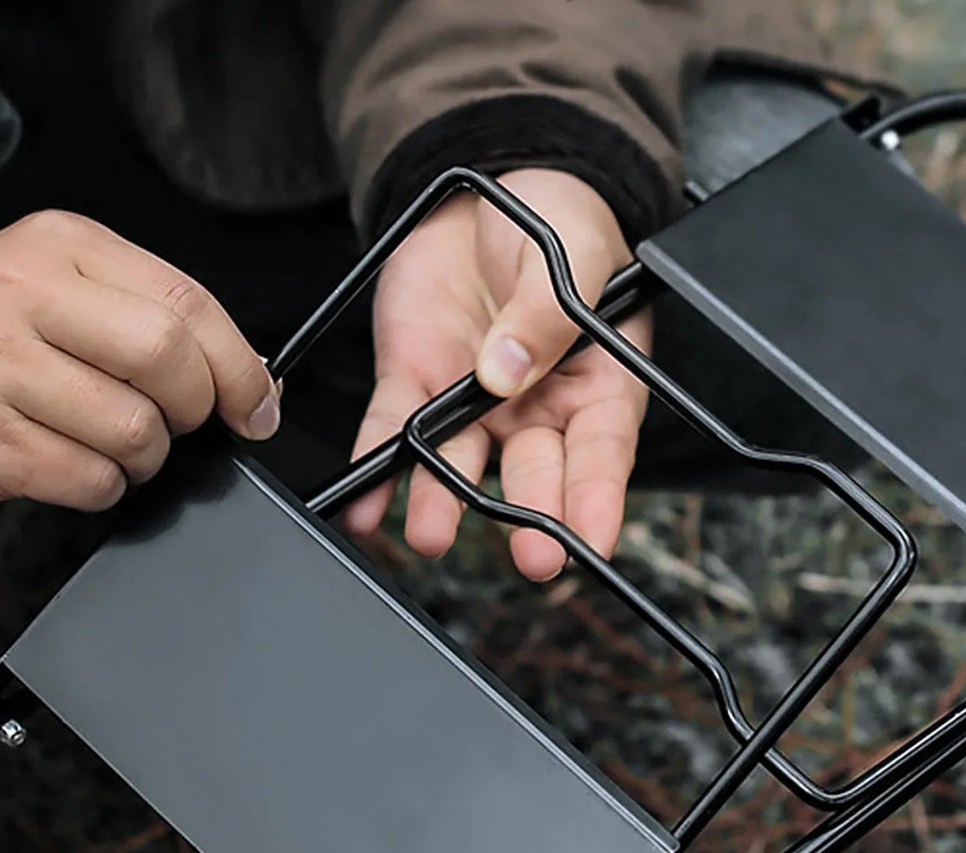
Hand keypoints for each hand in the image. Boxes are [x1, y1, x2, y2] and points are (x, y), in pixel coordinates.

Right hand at [0, 210, 281, 515]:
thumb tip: (254, 383)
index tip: (256, 408)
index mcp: (58, 245)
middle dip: (195, 411)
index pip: (186, 301)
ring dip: (145, 459)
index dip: (239, 367)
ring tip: (110, 448)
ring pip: (134, 429)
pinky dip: (103, 488)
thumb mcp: (53, 292)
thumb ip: (148, 319)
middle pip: (168, 360)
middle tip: (176, 426)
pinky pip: (90, 480)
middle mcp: (23, 293)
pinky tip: (72, 468)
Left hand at [346, 168, 650, 580]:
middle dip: (530, 518)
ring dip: (443, 503)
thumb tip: (506, 371)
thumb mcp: (570, 254)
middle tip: (531, 556)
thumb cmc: (554, 218)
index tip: (590, 541)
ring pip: (459, 464)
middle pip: (534, 472)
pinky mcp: (414, 382)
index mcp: (593, 382)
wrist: (484, 182)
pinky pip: (392, 432)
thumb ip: (546, 314)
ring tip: (431, 534)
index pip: (601, 453)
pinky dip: (374, 469)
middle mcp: (534, 407)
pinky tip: (364, 508)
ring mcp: (471, 403)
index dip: (598, 500)